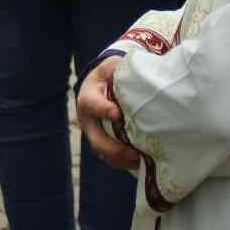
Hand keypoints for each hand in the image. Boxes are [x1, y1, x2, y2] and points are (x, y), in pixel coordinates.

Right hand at [77, 56, 139, 171]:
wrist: (104, 84)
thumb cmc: (110, 74)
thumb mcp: (113, 67)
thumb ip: (121, 70)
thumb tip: (142, 77)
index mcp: (88, 97)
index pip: (92, 104)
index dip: (104, 110)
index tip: (118, 114)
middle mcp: (88, 120)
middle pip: (96, 139)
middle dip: (114, 148)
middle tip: (133, 152)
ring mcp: (94, 134)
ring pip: (103, 152)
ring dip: (120, 159)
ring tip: (139, 161)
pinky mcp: (103, 143)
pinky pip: (111, 158)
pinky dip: (124, 162)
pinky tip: (140, 162)